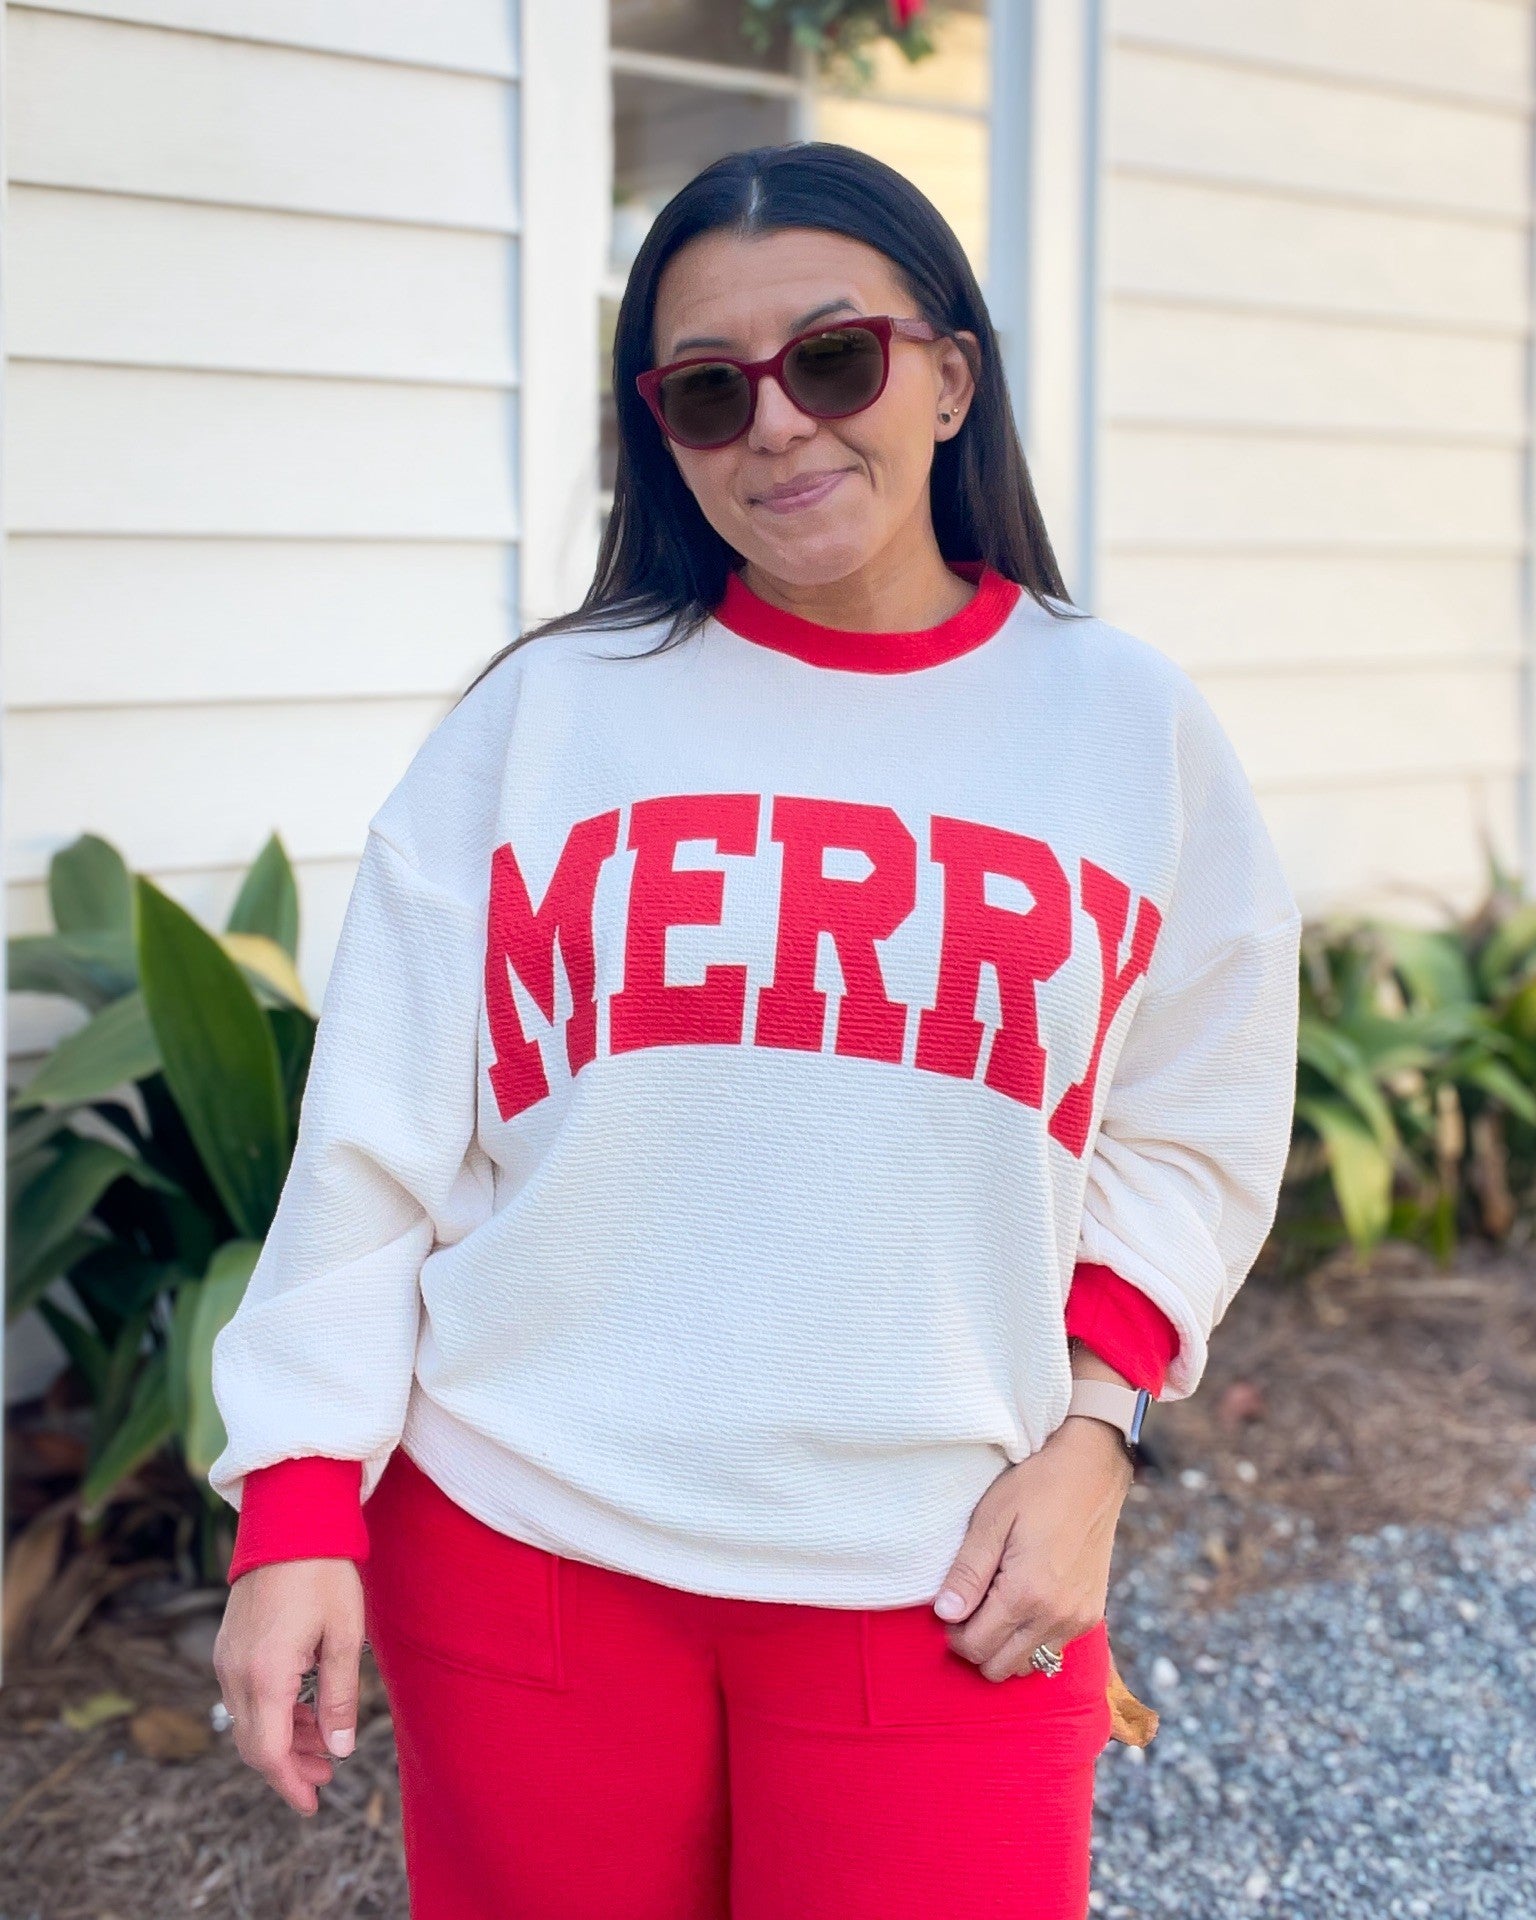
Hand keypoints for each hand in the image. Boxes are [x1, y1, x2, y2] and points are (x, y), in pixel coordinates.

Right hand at [212, 1558, 365, 1815]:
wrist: (288, 1522)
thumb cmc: (324, 1573)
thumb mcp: (344, 1636)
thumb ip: (340, 1697)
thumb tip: (339, 1749)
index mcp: (265, 1675)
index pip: (269, 1754)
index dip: (290, 1785)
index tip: (313, 1804)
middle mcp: (235, 1672)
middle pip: (254, 1744)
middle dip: (289, 1767)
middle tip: (327, 1775)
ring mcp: (226, 1658)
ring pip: (248, 1721)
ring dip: (282, 1740)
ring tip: (322, 1744)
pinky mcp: (228, 1644)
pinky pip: (244, 1696)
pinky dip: (271, 1713)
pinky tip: (302, 1710)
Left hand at [932, 1416, 1133, 1681]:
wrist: (1092, 1473)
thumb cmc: (1036, 1488)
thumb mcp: (991, 1519)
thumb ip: (968, 1571)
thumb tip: (944, 1614)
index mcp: (1026, 1593)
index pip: (977, 1647)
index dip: (953, 1635)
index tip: (950, 1609)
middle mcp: (1056, 1616)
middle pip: (1000, 1667)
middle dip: (976, 1646)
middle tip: (969, 1609)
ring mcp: (1078, 1619)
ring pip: (1028, 1666)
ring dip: (1005, 1648)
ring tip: (995, 1608)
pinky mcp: (1091, 1615)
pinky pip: (1053, 1651)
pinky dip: (1031, 1642)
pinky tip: (1023, 1608)